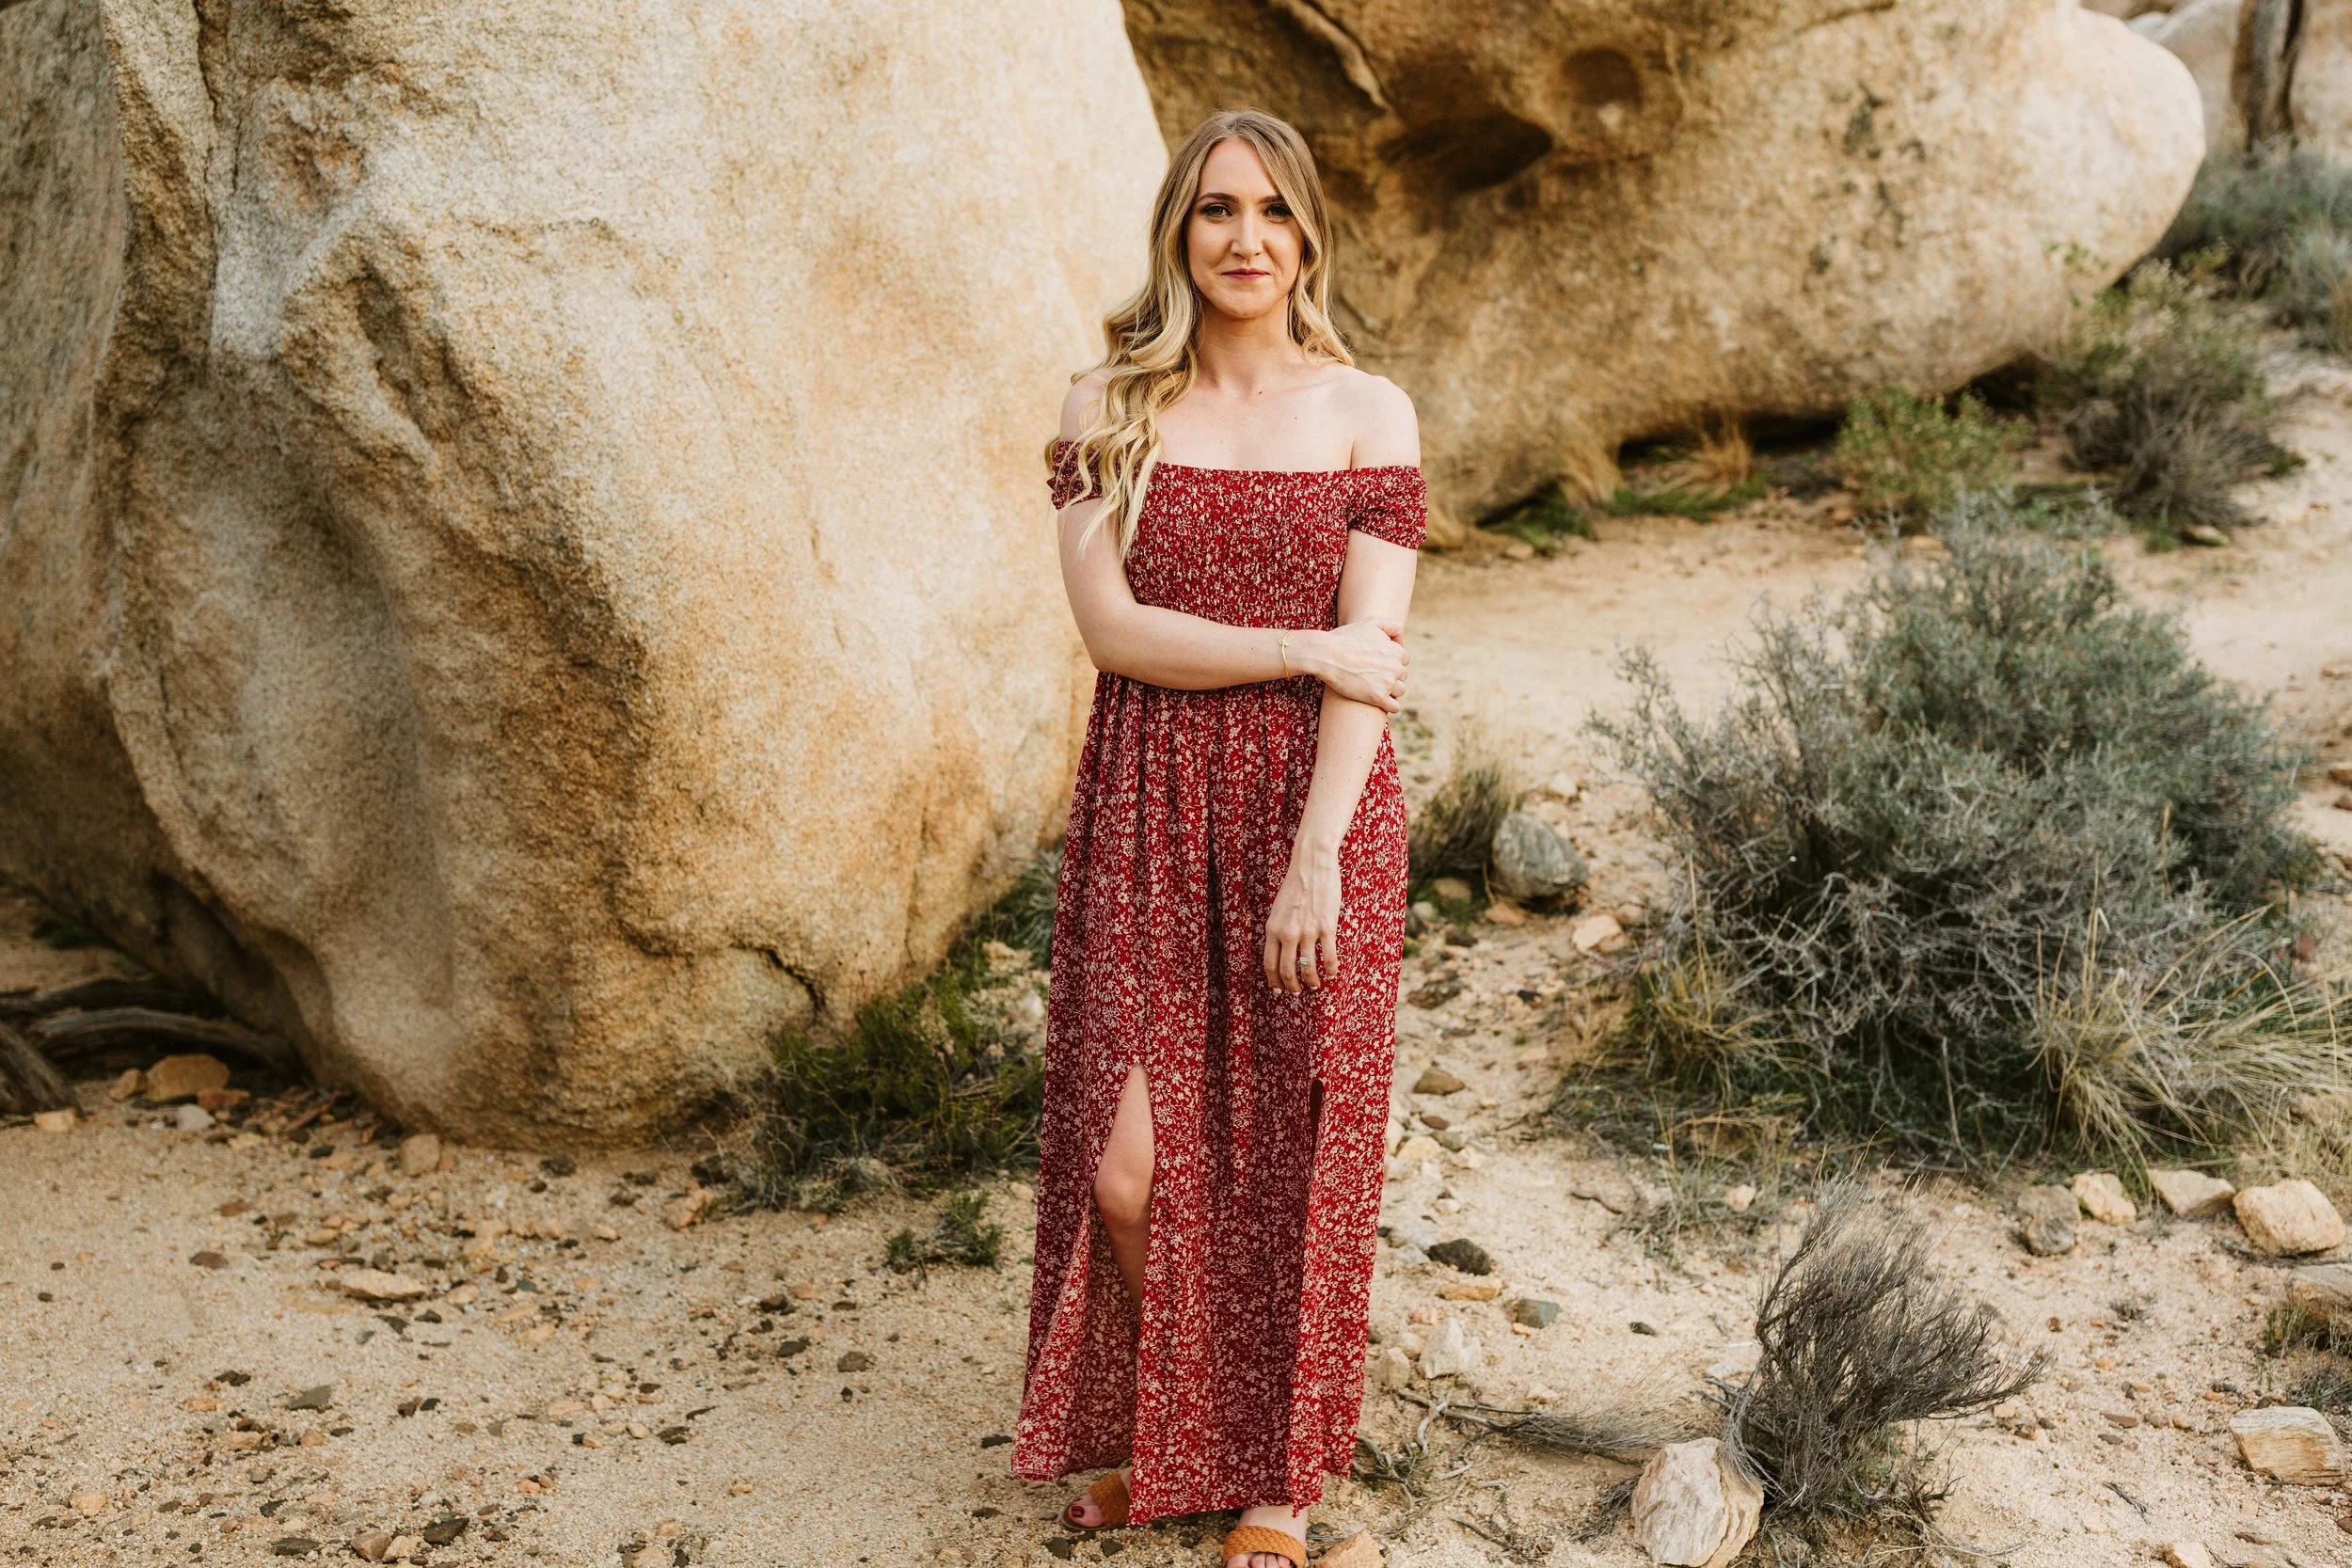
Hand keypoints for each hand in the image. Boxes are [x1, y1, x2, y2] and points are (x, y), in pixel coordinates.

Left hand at [1263, 844, 1342, 993]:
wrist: (1311, 864)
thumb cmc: (1296, 885)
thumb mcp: (1278, 909)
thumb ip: (1278, 930)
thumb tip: (1282, 951)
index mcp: (1273, 928)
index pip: (1269, 964)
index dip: (1274, 981)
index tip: (1278, 990)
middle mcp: (1288, 933)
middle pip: (1287, 970)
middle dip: (1292, 986)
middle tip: (1297, 992)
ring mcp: (1307, 931)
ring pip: (1308, 968)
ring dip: (1312, 981)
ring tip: (1315, 985)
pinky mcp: (1326, 927)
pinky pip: (1328, 956)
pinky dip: (1331, 969)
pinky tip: (1333, 974)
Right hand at [1296, 619, 1406, 711]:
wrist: (1326, 655)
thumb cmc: (1345, 638)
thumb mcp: (1371, 622)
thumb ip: (1391, 625)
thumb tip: (1402, 639)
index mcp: (1396, 651)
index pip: (1403, 659)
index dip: (1391, 661)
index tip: (1378, 663)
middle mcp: (1395, 667)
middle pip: (1402, 675)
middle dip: (1391, 675)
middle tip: (1373, 675)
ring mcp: (1387, 684)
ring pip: (1400, 691)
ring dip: (1391, 691)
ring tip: (1375, 687)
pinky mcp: (1377, 698)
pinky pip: (1394, 707)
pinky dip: (1389, 705)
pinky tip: (1379, 701)